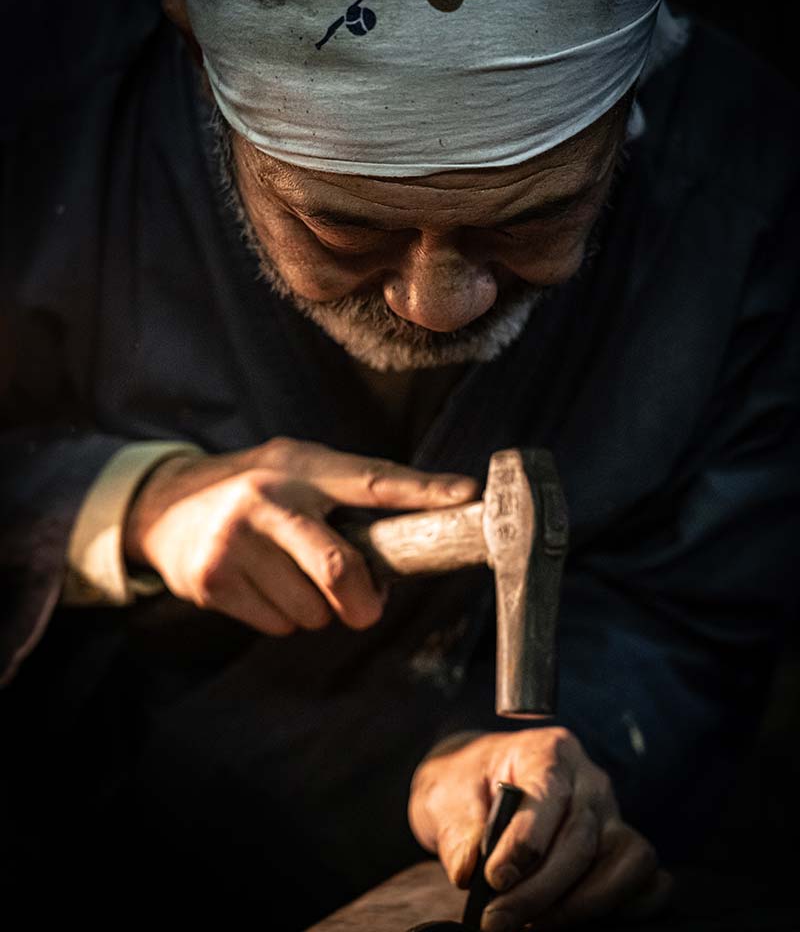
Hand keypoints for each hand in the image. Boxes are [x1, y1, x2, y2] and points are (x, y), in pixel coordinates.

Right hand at [124, 436, 477, 634]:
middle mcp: (268, 498)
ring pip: (311, 609)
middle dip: (362, 600)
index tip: (466, 495)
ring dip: (316, 608)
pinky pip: (278, 624)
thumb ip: (342, 497)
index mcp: (299, 465)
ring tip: (291, 577)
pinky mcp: (212, 580)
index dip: (422, 490)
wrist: (162, 505)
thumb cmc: (251, 490)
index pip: (371, 479)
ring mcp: (235, 541)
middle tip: (365, 607)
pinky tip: (262, 587)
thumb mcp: (294, 470)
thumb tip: (408, 545)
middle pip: (339, 568)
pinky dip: (284, 618)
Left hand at [408, 729, 672, 930]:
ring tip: (533, 924)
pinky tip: (575, 920)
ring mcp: (612, 812)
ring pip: (624, 861)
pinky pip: (647, 879)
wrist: (479, 784)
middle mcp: (589, 778)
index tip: (495, 878)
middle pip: (582, 837)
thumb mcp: (446, 795)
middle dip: (541, 889)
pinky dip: (623, 905)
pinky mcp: (623, 846)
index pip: (549, 794)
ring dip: (581, 903)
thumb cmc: (467, 784)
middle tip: (499, 920)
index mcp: (548, 751)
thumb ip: (458, 830)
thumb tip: (470, 871)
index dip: (526, 842)